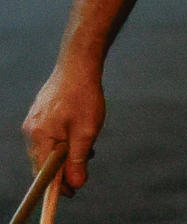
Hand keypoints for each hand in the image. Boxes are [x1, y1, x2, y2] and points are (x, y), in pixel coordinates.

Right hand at [22, 54, 104, 195]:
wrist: (79, 61)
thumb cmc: (84, 94)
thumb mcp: (87, 131)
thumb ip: (78, 160)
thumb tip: (75, 184)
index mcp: (39, 137)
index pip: (43, 173)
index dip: (57, 186)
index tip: (71, 192)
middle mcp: (31, 130)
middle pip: (44, 162)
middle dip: (63, 168)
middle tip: (83, 169)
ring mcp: (34, 120)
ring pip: (48, 147)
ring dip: (66, 153)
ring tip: (88, 145)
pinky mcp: (40, 112)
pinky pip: (49, 134)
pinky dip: (63, 139)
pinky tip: (78, 131)